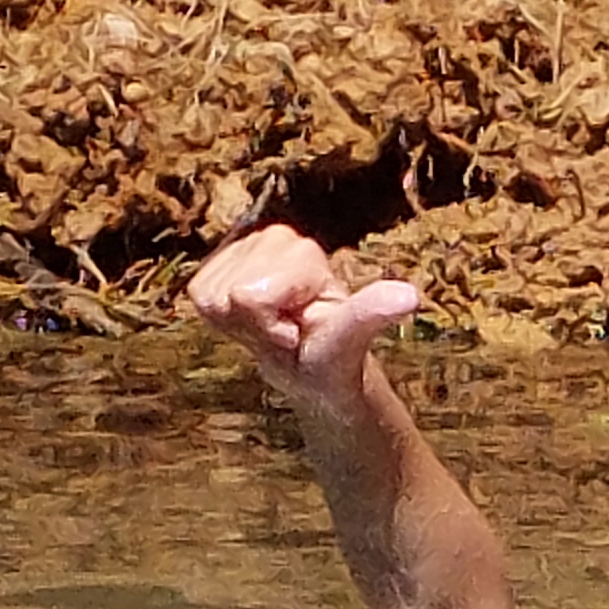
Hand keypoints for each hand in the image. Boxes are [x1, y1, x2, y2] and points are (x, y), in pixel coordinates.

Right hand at [188, 222, 420, 403]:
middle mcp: (270, 235)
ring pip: (212, 298)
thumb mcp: (349, 339)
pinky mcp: (217, 268)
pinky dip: (223, 323)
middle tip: (288, 332)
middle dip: (258, 326)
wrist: (316, 373)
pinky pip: (199, 297)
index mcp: (301, 248)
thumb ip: (369, 313)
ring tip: (276, 328)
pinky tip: (255, 324)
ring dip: (243, 326)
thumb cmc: (333, 359)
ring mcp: (241, 249)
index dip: (271, 326)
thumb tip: (409, 296)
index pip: (250, 297)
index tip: (299, 331)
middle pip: (230, 296)